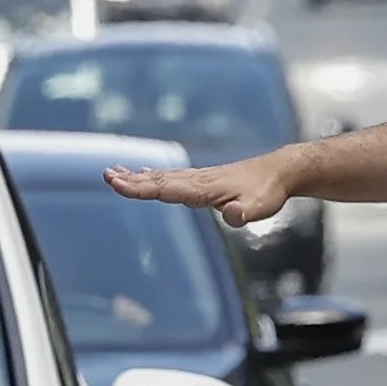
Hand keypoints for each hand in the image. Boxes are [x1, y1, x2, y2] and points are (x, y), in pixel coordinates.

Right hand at [113, 150, 296, 228]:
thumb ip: (244, 212)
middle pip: (157, 180)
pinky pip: (170, 176)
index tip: (116, 183)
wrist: (281, 170)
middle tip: (105, 175)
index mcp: (203, 188)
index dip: (139, 188)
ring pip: (161, 177)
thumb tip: (232, 215)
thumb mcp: (261, 207)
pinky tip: (144, 173)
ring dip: (136, 176)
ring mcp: (198, 177)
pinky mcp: (202, 179)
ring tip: (113, 172)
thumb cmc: (269, 192)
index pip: (165, 188)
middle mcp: (196, 180)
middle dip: (130, 181)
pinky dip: (152, 175)